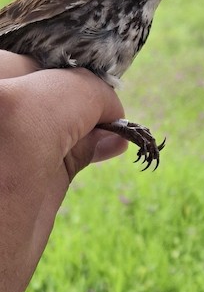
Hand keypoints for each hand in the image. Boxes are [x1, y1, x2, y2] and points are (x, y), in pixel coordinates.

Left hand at [0, 53, 126, 291]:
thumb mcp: (31, 224)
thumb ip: (66, 162)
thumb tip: (105, 138)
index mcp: (15, 120)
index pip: (76, 88)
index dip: (98, 111)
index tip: (103, 131)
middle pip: (23, 67)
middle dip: (44, 102)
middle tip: (52, 148)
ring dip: (3, 106)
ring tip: (3, 162)